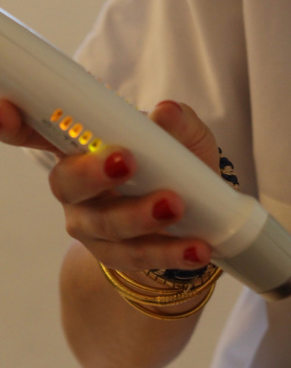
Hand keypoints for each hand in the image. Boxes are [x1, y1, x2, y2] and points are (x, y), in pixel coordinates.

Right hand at [0, 99, 215, 271]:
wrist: (193, 219)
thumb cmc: (178, 165)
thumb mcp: (185, 138)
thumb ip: (177, 123)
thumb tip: (166, 113)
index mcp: (82, 146)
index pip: (36, 130)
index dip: (12, 121)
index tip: (6, 110)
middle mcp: (76, 186)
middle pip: (67, 182)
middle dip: (93, 173)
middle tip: (124, 160)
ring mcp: (92, 225)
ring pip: (106, 225)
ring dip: (140, 216)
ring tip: (175, 205)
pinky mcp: (117, 257)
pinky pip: (139, 257)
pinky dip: (170, 253)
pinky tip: (195, 249)